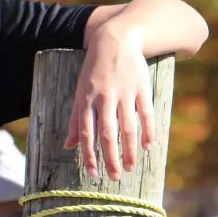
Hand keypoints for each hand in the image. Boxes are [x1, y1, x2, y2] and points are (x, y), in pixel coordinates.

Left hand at [64, 23, 154, 180]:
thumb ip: (76, 120)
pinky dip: (148, 132)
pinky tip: (147, 147)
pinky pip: (146, 114)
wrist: (116, 39)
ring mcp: (125, 92)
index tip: (93, 173)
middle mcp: (105, 97)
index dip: (89, 154)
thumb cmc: (94, 70)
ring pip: (128, 127)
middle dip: (110, 158)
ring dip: (129, 150)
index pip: (87, 133)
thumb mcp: (80, 92)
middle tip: (113, 177)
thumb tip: (69, 146)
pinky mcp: (142, 88)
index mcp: (86, 99)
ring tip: (129, 167)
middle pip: (107, 134)